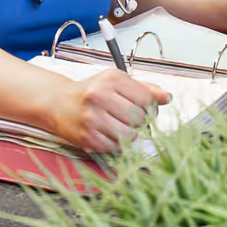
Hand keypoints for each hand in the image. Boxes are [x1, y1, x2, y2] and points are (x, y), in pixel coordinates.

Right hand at [49, 69, 172, 154]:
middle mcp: (100, 96)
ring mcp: (92, 118)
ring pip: (129, 135)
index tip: (144, 108)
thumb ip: (144, 88)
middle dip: (139, 121)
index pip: (147, 98)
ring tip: (118, 126)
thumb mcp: (116, 82)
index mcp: (111, 79)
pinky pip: (115, 147)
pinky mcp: (86, 137)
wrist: (57, 102)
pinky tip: (108, 133)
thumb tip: (168, 97)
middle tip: (129, 117)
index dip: (151, 107)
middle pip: (139, 118)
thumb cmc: (90, 91)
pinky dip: (116, 144)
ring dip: (129, 134)